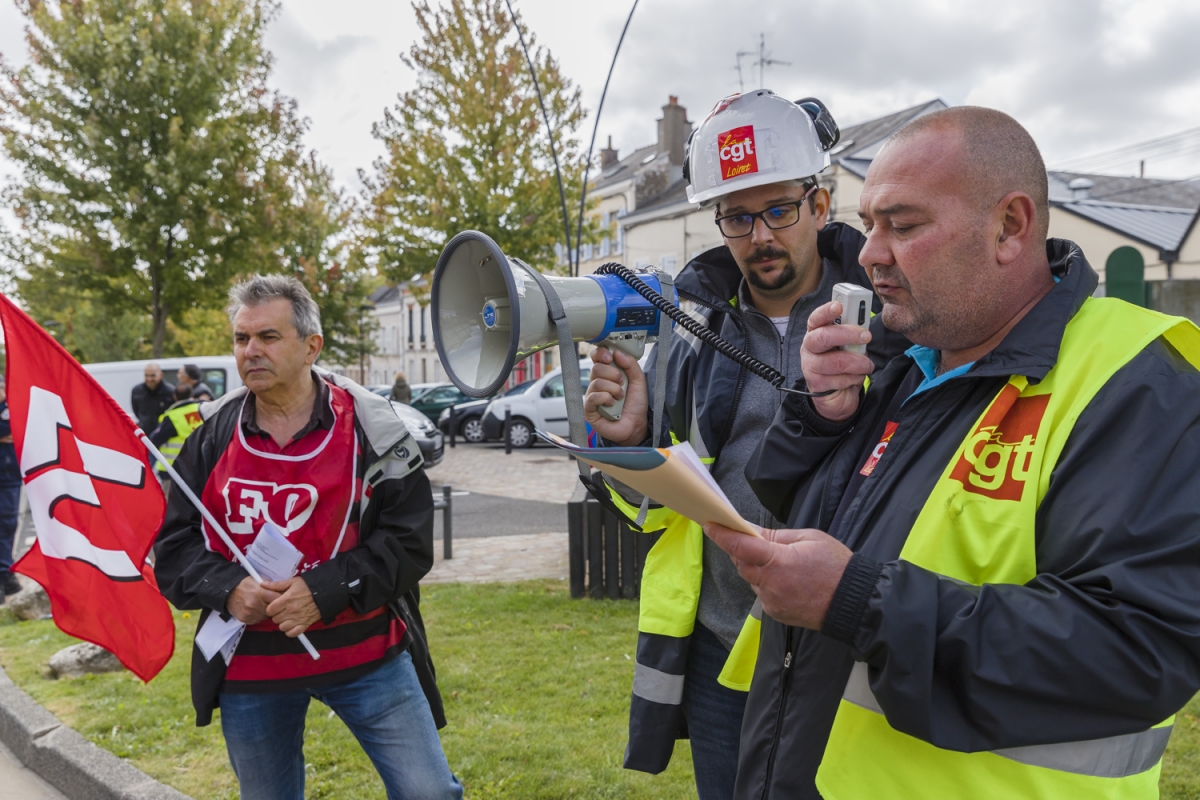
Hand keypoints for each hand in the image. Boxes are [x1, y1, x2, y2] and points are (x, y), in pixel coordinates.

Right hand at [226, 577, 280, 624]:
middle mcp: (254, 604)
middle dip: (273, 608)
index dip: (280, 599)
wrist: (227, 591)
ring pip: (265, 617)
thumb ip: (269, 586)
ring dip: (265, 613)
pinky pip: (256, 620)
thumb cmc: (244, 584)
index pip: (277, 599)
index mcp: (259, 593)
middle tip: (270, 603)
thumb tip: (281, 591)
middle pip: (272, 610)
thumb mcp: (257, 580)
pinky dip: (257, 616)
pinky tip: (255, 610)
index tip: (280, 598)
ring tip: (261, 606)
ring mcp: (249, 613)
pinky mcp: (244, 619)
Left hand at [263, 577, 321, 637]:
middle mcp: (291, 611)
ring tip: (287, 617)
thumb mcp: (292, 582)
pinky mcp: (304, 625)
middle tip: (282, 610)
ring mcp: (298, 619)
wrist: (325, 592)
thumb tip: (262, 584)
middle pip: (275, 619)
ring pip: (282, 627)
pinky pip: (292, 633)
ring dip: (283, 623)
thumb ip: (276, 585)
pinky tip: (292, 624)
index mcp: (286, 600)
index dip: (271, 608)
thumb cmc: (307, 586)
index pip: (270, 610)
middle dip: (277, 615)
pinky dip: (290, 631)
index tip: (275, 606)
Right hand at [583, 347, 648, 445]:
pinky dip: (606, 398)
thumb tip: (618, 353)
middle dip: (613, 374)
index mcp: (608, 374)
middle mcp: (598, 383)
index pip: (596, 357)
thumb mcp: (639, 381)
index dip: (601, 354)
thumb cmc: (635, 405)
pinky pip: (592, 397)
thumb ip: (631, 365)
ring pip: (596, 383)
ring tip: (620, 397)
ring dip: (613, 389)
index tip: (610, 357)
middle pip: (596, 368)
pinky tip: (612, 404)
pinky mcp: (589, 409)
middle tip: (622, 383)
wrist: (637, 426)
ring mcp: (592, 396)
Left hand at [703, 523, 851, 629]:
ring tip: (779, 561)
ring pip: (752, 580)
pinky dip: (766, 583)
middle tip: (751, 540)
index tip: (709, 525)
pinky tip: (785, 579)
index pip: (741, 547)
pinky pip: (762, 593)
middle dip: (742, 551)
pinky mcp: (776, 613)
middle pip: (742, 564)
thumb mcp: (809, 538)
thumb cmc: (836, 565)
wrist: (854, 602)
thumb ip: (777, 536)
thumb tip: (753, 531)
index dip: (722, 535)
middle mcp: (770, 584)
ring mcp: (772, 602)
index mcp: (778, 562)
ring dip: (756, 568)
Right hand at [800, 301, 875, 421]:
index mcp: (816, 332)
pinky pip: (840, 379)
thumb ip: (852, 332)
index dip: (826, 311)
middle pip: (823, 337)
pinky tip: (855, 378)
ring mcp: (810, 366)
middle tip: (866, 336)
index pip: (816, 318)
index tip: (839, 306)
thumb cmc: (843, 364)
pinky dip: (855, 378)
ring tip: (867, 365)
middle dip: (847, 334)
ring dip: (858, 363)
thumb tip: (863, 324)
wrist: (837, 395)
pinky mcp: (816, 384)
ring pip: (837, 361)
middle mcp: (809, 347)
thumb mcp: (848, 345)